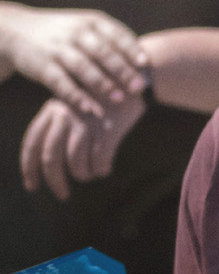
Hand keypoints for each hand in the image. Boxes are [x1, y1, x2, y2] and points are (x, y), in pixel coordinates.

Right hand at [0, 6, 147, 117]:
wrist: (18, 30)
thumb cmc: (65, 32)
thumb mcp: (86, 26)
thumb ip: (111, 40)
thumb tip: (145, 63)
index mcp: (91, 21)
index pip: (116, 34)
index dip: (131, 49)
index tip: (146, 64)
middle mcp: (75, 33)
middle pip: (103, 52)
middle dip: (122, 70)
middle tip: (139, 87)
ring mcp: (57, 49)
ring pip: (83, 67)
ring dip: (102, 84)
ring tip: (119, 99)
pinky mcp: (41, 66)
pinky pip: (61, 83)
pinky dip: (76, 96)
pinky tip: (90, 108)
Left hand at [18, 91, 142, 199]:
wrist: (133, 78)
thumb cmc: (102, 96)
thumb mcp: (72, 103)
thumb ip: (58, 124)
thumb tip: (49, 160)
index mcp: (51, 110)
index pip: (31, 144)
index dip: (29, 168)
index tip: (32, 186)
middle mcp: (65, 116)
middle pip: (51, 158)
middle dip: (55, 181)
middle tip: (62, 195)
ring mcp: (87, 123)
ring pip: (74, 161)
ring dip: (82, 174)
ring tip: (88, 175)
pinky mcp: (108, 130)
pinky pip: (98, 160)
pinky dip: (99, 169)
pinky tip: (104, 170)